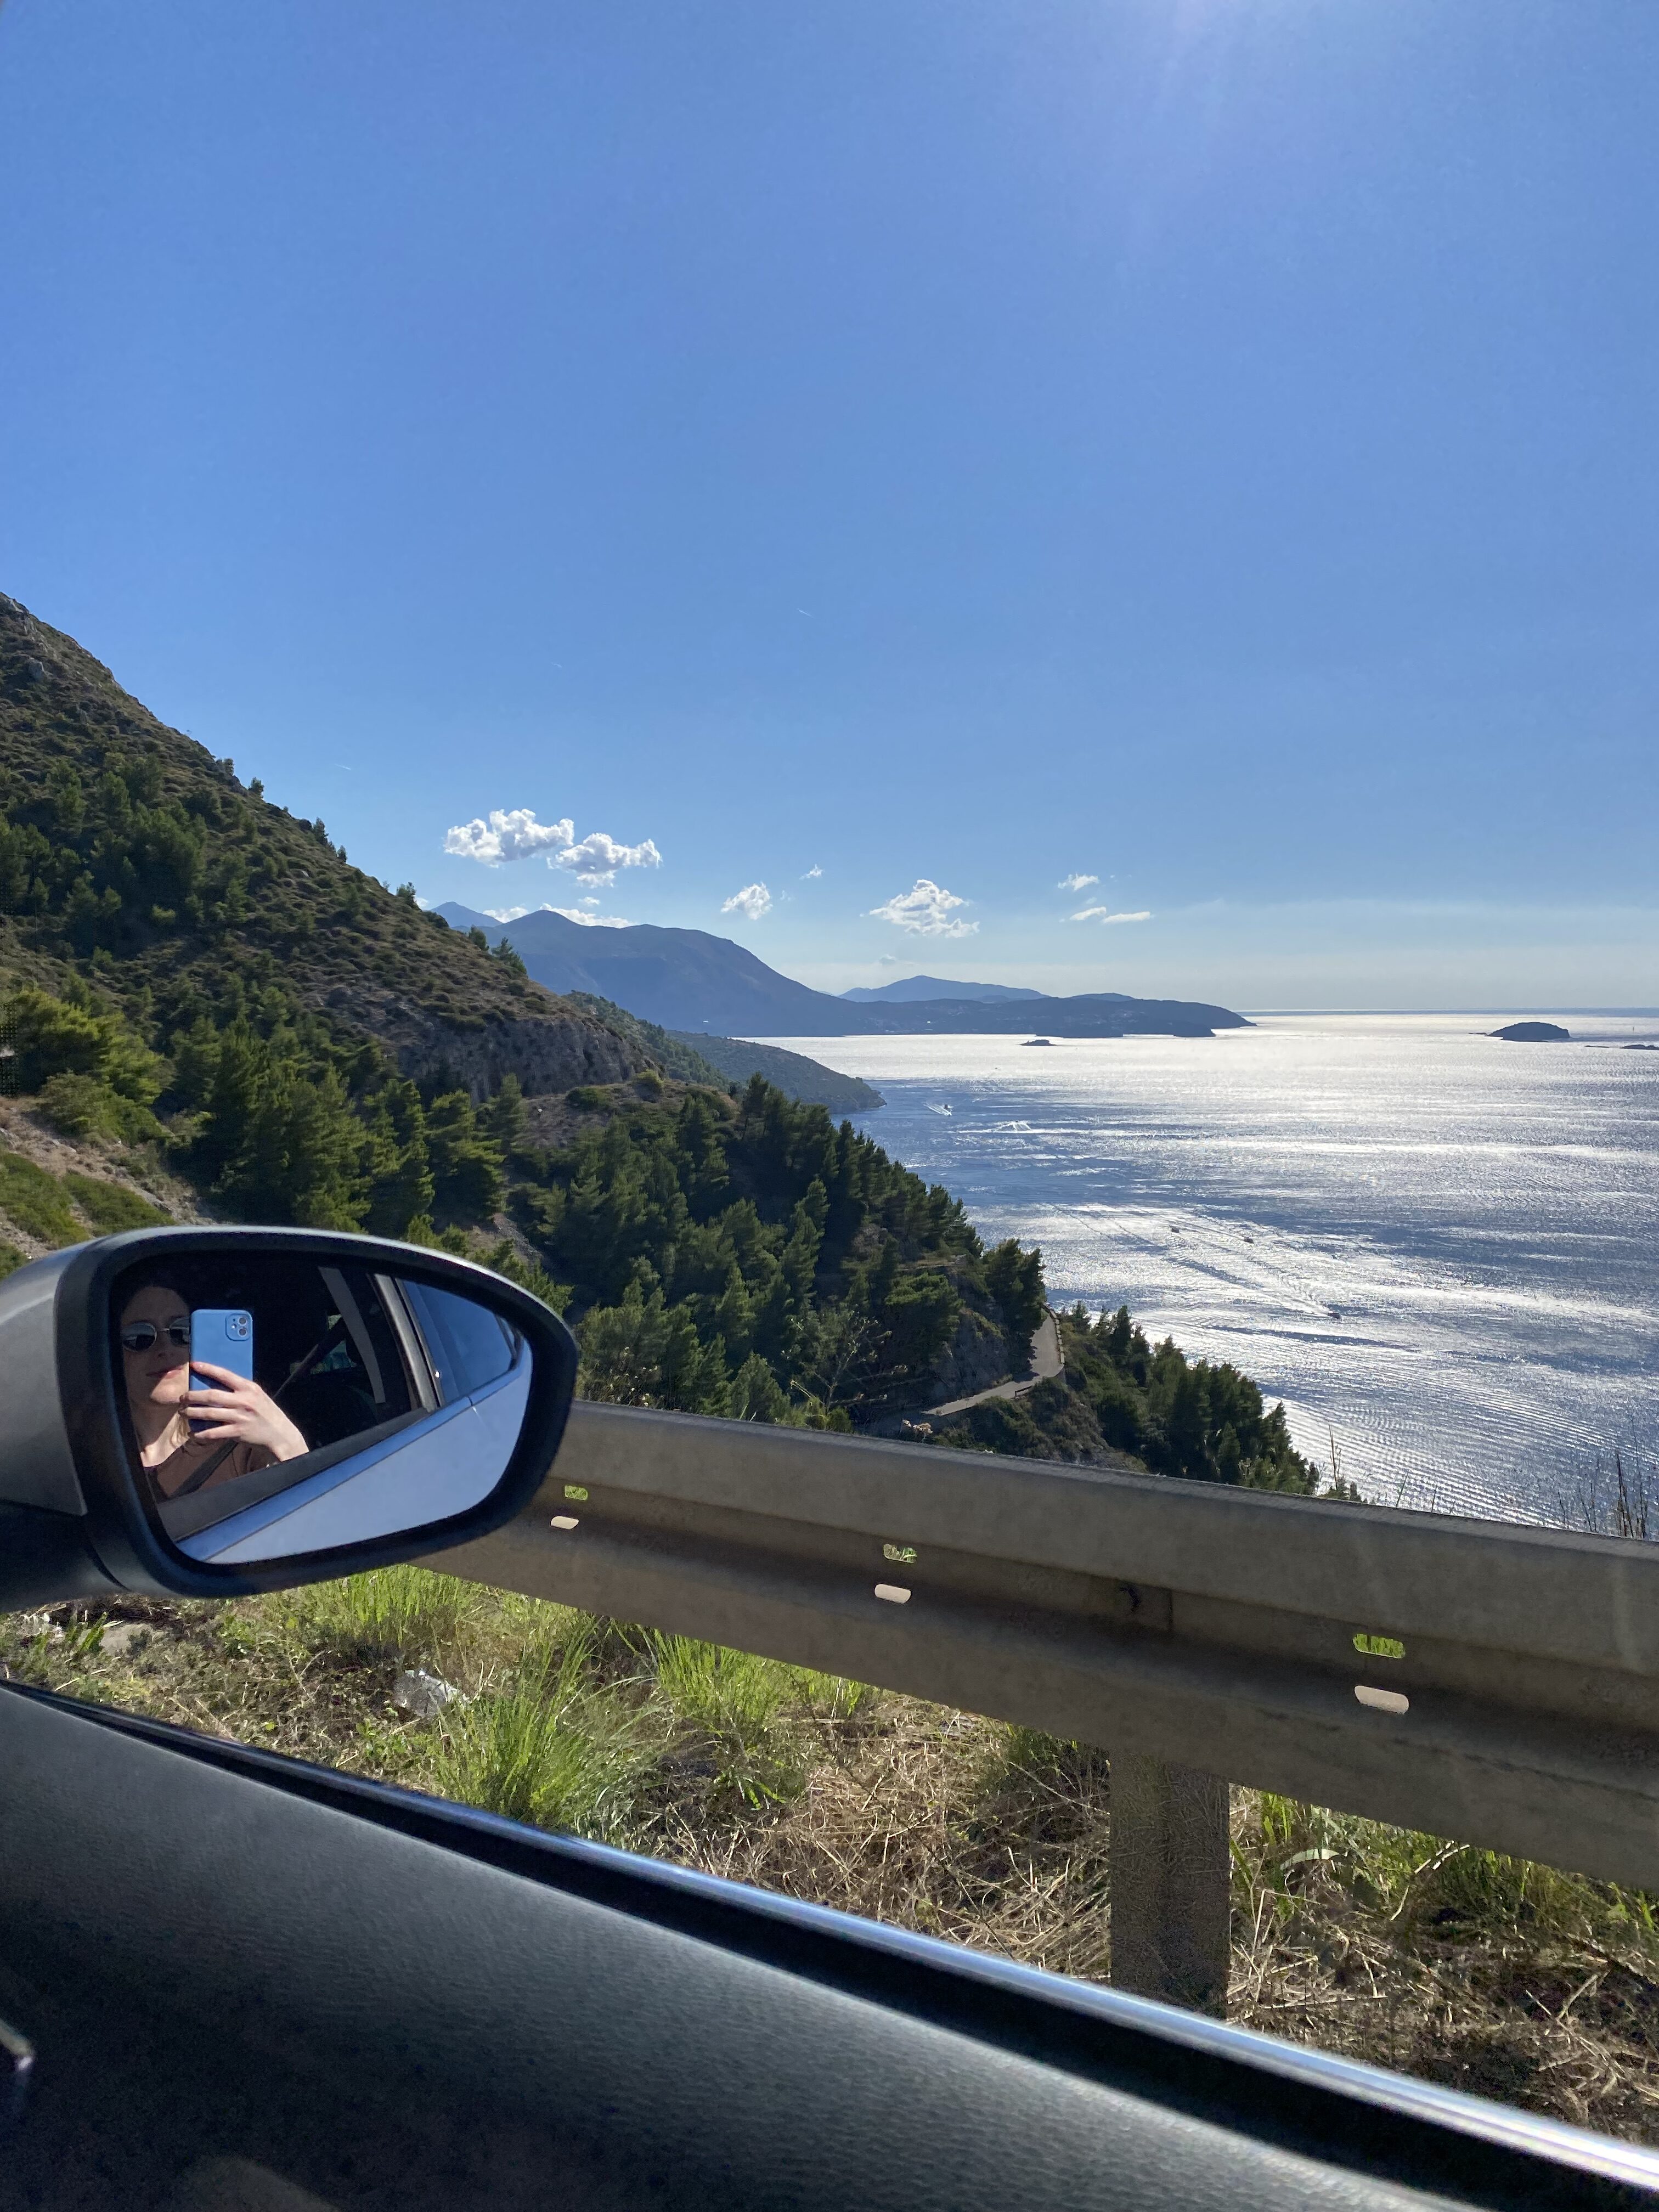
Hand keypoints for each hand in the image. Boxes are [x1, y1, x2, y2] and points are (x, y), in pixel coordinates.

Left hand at [187, 1363, 308, 1461]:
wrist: (280, 1433)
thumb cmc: (267, 1412)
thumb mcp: (257, 1395)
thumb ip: (241, 1390)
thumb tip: (218, 1384)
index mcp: (249, 1388)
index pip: (225, 1375)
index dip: (208, 1369)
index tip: (194, 1365)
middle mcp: (243, 1401)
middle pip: (211, 1396)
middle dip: (193, 1396)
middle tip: (182, 1397)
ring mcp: (240, 1417)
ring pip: (209, 1413)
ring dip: (192, 1413)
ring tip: (184, 1412)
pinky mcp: (237, 1432)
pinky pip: (214, 1432)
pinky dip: (201, 1433)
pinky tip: (193, 1433)